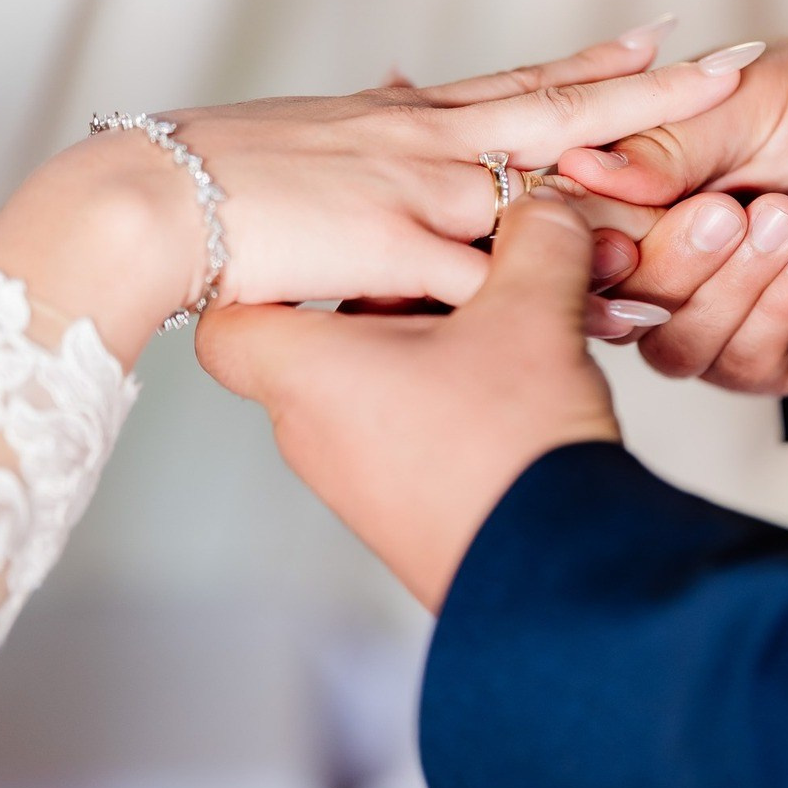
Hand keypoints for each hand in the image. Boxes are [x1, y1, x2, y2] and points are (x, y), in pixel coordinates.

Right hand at [0, 23, 752, 363]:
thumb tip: (389, 92)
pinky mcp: (402, 245)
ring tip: (730, 182)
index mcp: (403, 117)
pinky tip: (639, 307)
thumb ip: (360, 128)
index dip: (591, 63)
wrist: (145, 199)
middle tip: (736, 63)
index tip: (655, 36)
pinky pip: (510, 276)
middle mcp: (427, 140)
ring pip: (555, 191)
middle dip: (655, 89)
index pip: (518, 82)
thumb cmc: (205, 175)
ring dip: (644, 192)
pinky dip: (576, 295)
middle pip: (563, 108)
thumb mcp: (299, 138)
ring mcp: (421, 189)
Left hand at [197, 190, 617, 609]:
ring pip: (374, 376)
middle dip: (392, 288)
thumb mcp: (530, 312)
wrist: (562, 582)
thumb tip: (542, 205)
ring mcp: (357, 478)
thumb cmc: (512, 449)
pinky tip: (523, 370)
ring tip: (511, 313)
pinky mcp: (405, 509)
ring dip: (436, 336)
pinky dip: (455, 385)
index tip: (318, 244)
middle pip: (321, 331)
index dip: (264, 271)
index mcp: (306, 374)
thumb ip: (534, 239)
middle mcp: (311, 430)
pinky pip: (409, 422)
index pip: (225, 316)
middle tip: (457, 263)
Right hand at [555, 33, 787, 393]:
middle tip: (723, 210)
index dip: (589, 236)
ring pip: (677, 346)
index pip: (576, 242)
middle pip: (621, 306)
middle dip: (673, 261)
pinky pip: (746, 361)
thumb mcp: (742, 99)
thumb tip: (581, 170)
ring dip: (731, 284)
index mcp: (627, 204)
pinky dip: (777, 305)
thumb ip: (665, 143)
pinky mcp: (776, 358)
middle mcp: (660, 271)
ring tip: (781, 217)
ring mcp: (714, 321)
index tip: (618, 214)